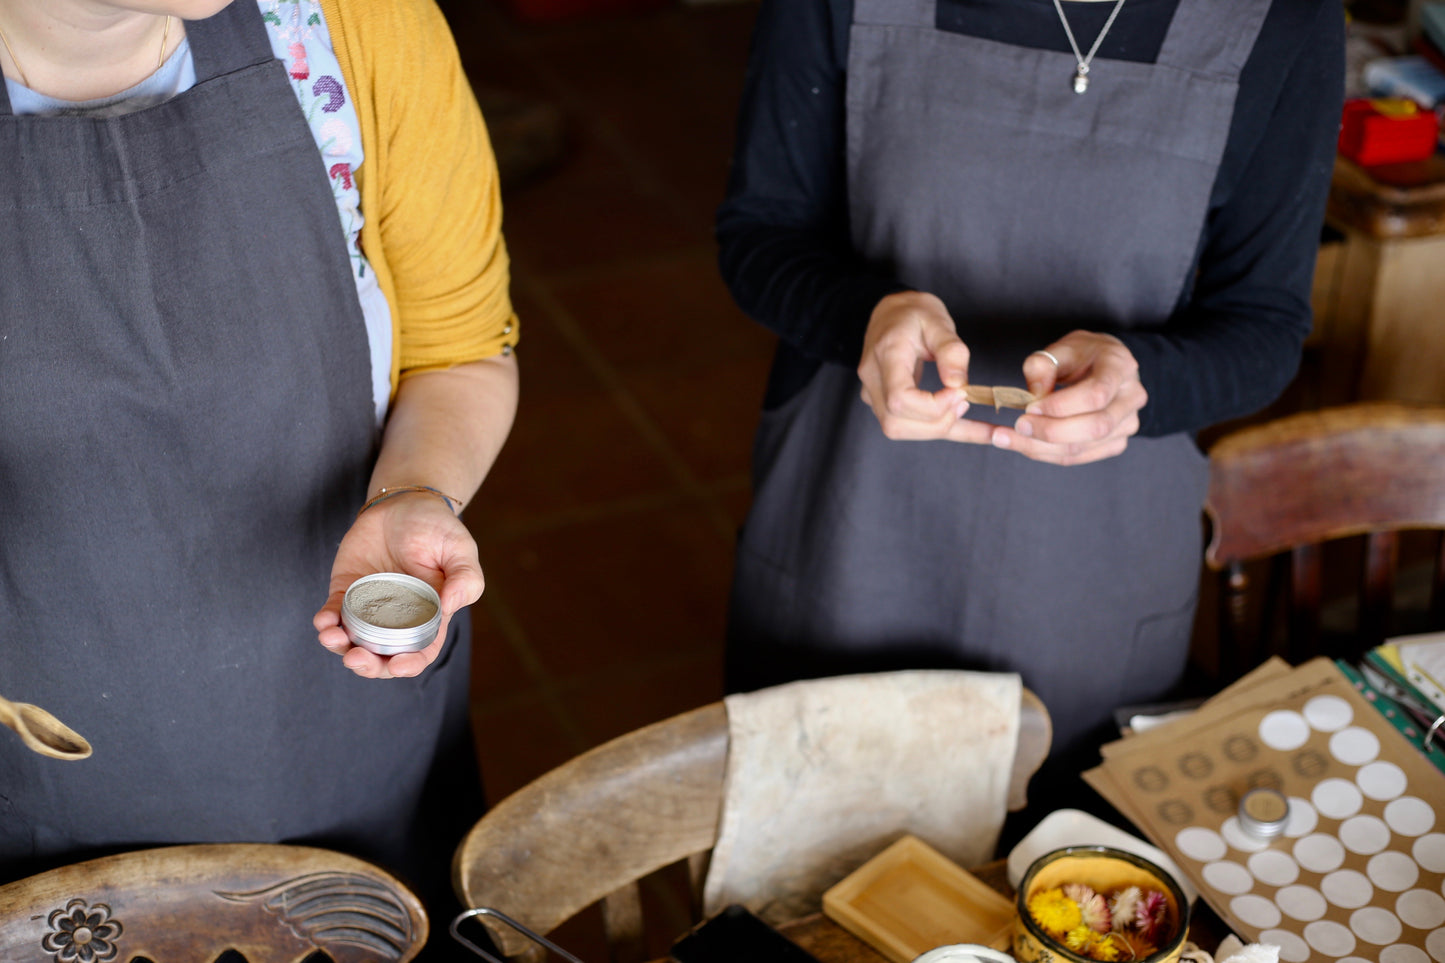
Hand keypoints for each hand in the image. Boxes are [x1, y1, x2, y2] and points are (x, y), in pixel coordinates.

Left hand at [313, 492, 484, 678]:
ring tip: (333, 639)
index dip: (409, 665)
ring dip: (340, 648)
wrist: (402, 502)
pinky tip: (323, 621)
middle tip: (357, 658)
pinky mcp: (345, 591)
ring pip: (353, 641)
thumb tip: (449, 607)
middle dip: (368, 665)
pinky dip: (325, 623)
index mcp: (428, 616)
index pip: (420, 651)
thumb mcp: (461, 548)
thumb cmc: (436, 527)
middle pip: (382, 656)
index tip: (398, 665)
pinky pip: (332, 614)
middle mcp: (397, 619)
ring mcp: (369, 607)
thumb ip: (466, 578)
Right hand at [856, 291, 992, 443]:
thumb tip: (958, 384)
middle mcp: (873, 379)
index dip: (932, 406)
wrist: (890, 313)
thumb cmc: (913, 313)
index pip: (899, 398)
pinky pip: (909, 425)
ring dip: (938, 429)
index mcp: (885, 355)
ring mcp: (874, 394)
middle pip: (897, 422)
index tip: (960, 393)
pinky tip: (978, 432)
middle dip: (937, 422)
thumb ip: (950, 350)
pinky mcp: (884, 403)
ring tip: (969, 412)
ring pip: (900, 429)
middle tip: (966, 401)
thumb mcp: (937, 320)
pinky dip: (943, 430)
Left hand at [989, 331, 1146, 464]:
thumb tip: (1033, 395)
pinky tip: (1022, 445)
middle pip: (1095, 426)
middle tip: (1018, 426)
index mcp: (1120, 367)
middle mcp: (1131, 397)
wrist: (1104, 366)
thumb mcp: (1061, 348)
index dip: (1062, 405)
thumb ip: (1043, 366)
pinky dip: (1046, 454)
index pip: (1097, 393)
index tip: (1030, 407)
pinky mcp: (1115, 443)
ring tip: (1006, 439)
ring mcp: (1127, 424)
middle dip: (1050, 431)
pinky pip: (1078, 456)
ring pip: (1083, 447)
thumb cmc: (1082, 355)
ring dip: (1040, 447)